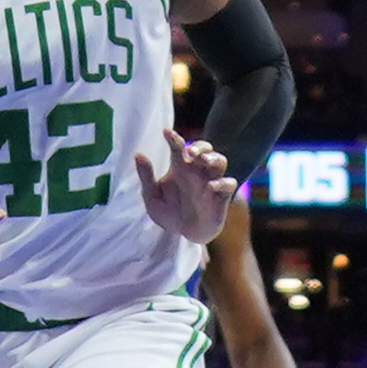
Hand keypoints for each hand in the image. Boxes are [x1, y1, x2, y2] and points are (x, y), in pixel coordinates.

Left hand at [138, 130, 240, 247]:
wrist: (185, 235)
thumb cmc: (169, 213)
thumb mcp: (152, 197)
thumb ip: (146, 176)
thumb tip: (137, 154)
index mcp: (180, 167)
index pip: (179, 147)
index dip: (174, 138)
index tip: (166, 132)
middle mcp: (197, 171)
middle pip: (205, 149)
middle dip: (200, 146)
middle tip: (190, 152)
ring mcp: (211, 182)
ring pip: (220, 161)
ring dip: (213, 158)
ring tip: (203, 161)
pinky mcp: (222, 196)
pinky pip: (229, 183)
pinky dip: (222, 182)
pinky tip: (211, 186)